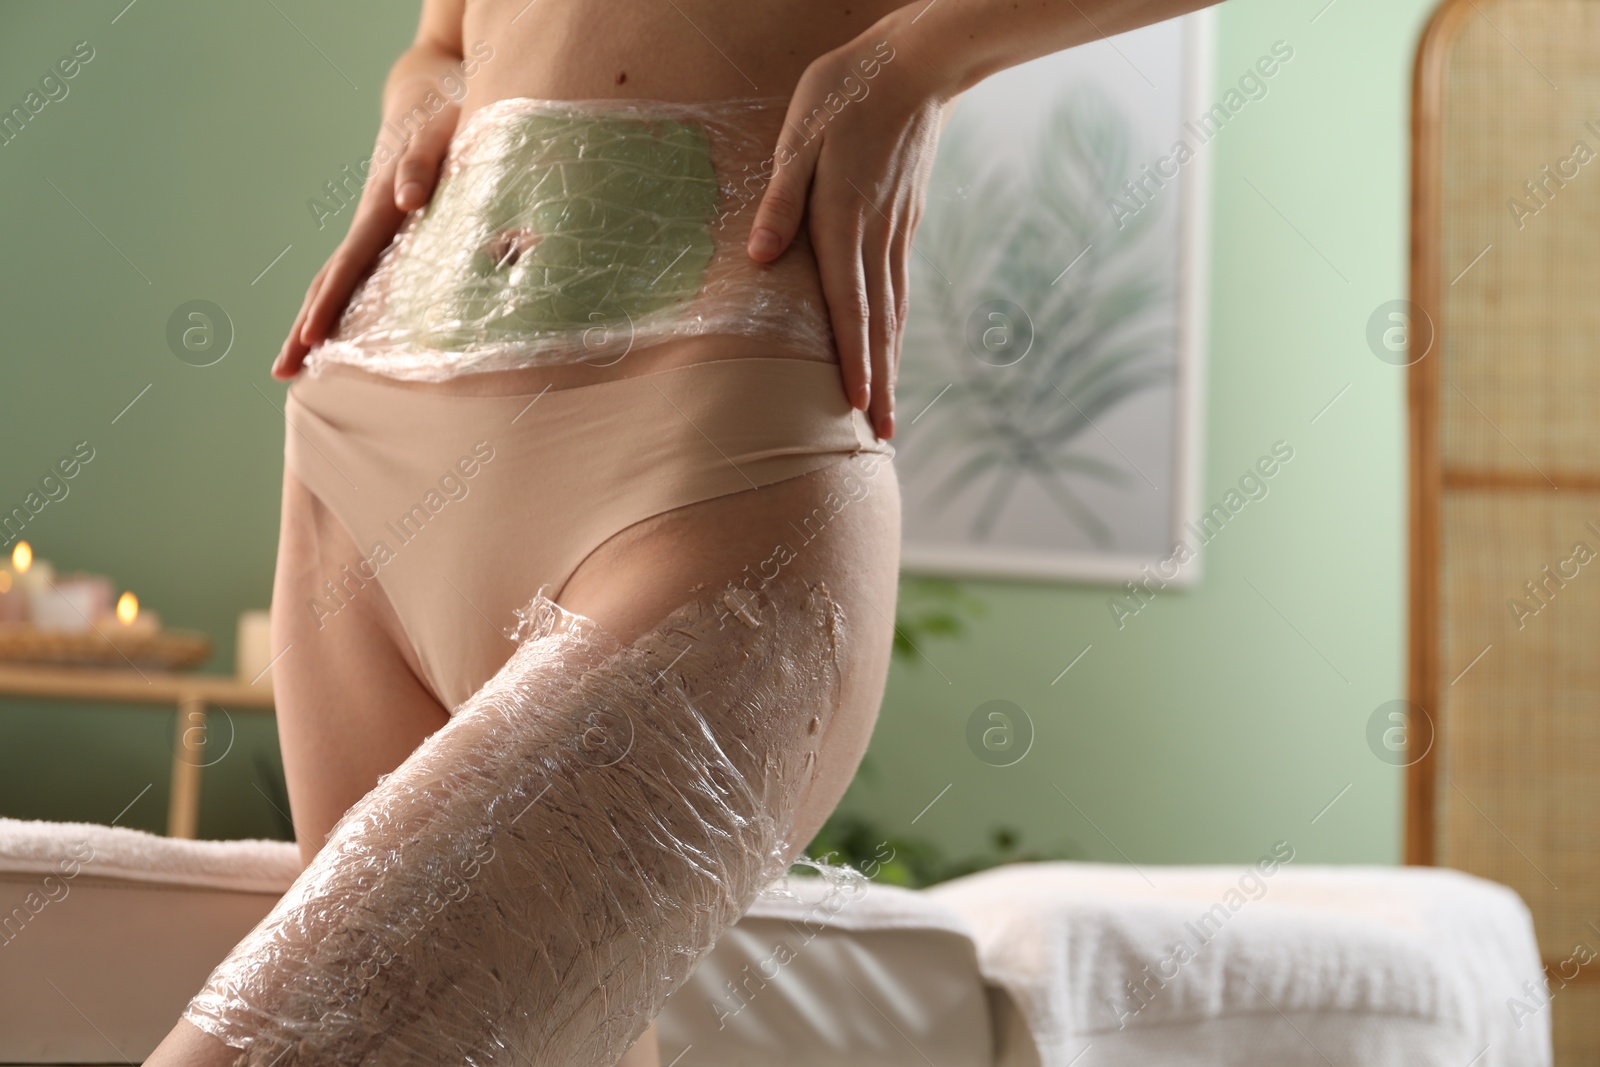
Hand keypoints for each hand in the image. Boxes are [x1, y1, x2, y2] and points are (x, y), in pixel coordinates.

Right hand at [271, 97, 460, 379]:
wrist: (430, 94)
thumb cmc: (445, 114)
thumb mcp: (441, 132)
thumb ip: (424, 163)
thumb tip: (406, 201)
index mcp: (382, 207)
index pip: (349, 265)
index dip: (330, 304)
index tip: (311, 338)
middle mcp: (370, 222)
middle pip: (329, 282)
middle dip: (304, 328)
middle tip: (282, 371)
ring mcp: (374, 228)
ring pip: (338, 281)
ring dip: (316, 321)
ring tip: (297, 364)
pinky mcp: (386, 231)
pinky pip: (360, 275)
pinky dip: (343, 305)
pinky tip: (340, 336)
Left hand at [747, 35, 948, 440]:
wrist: (915, 65)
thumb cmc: (844, 94)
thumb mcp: (799, 135)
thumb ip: (780, 198)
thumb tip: (760, 258)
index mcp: (845, 219)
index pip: (848, 302)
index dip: (851, 356)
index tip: (854, 403)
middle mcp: (877, 235)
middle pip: (879, 323)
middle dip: (878, 382)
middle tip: (881, 435)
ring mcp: (898, 232)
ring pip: (895, 311)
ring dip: (891, 364)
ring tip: (888, 411)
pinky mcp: (906, 223)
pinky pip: (901, 288)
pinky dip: (897, 328)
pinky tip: (893, 347)